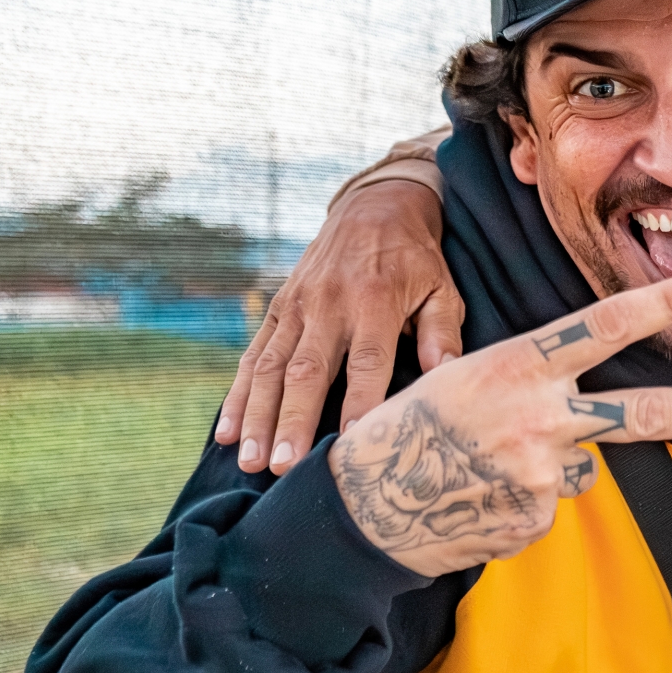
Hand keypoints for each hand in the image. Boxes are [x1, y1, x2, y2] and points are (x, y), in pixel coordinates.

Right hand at [219, 173, 462, 475]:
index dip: (359, 403)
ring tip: (250, 461)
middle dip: (291, 420)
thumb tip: (444, 377)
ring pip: (271, 368)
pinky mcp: (278, 307)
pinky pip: (253, 354)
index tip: (350, 444)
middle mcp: (329, 304)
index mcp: (374, 300)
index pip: (367, 361)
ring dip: (257, 416)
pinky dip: (238, 394)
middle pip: (307, 370)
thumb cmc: (416, 259)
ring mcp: (297, 306)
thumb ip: (441, 332)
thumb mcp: (443, 287)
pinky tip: (227, 431)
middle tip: (281, 465)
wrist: (374, 207)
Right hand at [328, 271, 671, 575]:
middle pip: (645, 414)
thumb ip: (537, 385)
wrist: (362, 502)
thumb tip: (590, 426)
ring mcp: (540, 474)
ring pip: (584, 468)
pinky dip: (524, 505)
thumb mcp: (468, 375)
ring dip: (550, 469)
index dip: (661, 305)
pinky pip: (551, 507)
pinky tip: (481, 499)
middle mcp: (539, 417)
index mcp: (519, 365)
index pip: (603, 326)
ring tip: (487, 468)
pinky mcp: (532, 521)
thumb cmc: (415, 425)